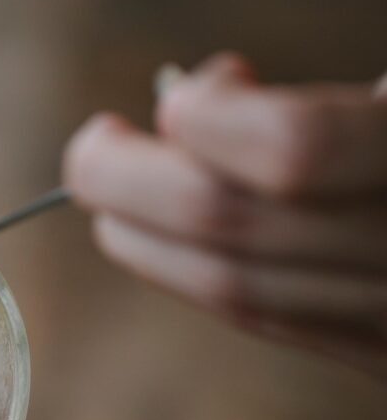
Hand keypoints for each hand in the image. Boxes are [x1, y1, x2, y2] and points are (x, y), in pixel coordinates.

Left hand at [65, 54, 386, 376]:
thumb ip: (324, 109)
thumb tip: (191, 102)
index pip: (291, 152)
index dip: (209, 120)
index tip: (181, 96)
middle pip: (236, 230)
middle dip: (132, 185)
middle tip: (95, 147)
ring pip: (241, 293)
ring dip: (147, 242)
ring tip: (116, 196)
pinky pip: (274, 323)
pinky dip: (200, 279)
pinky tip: (169, 242)